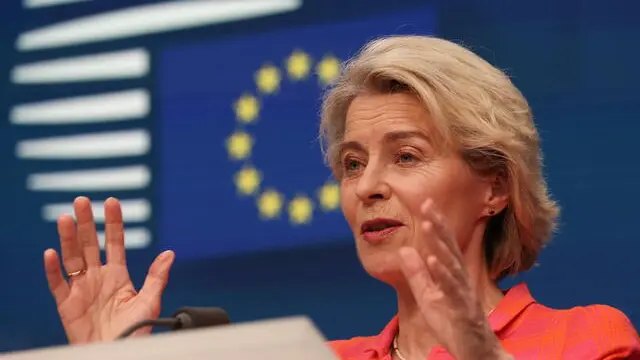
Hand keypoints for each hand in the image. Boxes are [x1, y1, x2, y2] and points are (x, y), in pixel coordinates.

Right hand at [43, 197, 174, 343]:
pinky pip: (57, 284)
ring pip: (72, 258)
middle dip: (86, 222)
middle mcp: (98, 278)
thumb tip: (169, 253)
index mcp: (118, 275)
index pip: (115, 242)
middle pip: (89, 244)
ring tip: (65, 218)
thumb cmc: (136, 331)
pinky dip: (52, 269)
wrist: (118, 353)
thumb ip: (157, 277)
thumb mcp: (150, 302)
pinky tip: (51, 253)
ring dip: (68, 238)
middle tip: (81, 201)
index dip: (113, 223)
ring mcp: (81, 289)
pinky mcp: (66, 305)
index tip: (111, 202)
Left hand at [398, 198, 509, 359]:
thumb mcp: (428, 296)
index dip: (435, 223)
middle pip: (449, 247)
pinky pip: (452, 290)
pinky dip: (443, 274)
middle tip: (427, 203)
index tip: (425, 201)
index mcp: (451, 274)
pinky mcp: (463, 310)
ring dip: (439, 243)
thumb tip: (405, 249)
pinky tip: (433, 260)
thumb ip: (417, 274)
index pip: (443, 244)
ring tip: (427, 224)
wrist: (473, 352)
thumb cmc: (453, 323)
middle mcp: (460, 279)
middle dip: (438, 224)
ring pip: (451, 264)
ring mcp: (463, 293)